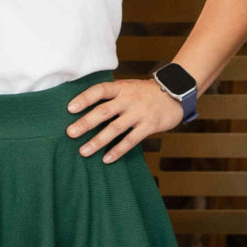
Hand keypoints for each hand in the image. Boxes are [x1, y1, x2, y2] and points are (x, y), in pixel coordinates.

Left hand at [66, 76, 188, 162]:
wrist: (176, 94)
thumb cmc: (146, 93)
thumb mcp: (129, 87)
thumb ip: (112, 95)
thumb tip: (85, 108)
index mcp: (121, 87)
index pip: (100, 90)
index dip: (84, 99)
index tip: (70, 109)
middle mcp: (129, 99)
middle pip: (104, 111)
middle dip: (86, 123)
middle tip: (71, 133)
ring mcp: (139, 113)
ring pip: (115, 128)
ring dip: (98, 141)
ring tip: (84, 151)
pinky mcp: (149, 125)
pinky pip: (131, 140)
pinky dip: (118, 150)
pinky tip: (107, 159)